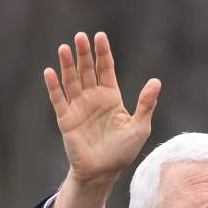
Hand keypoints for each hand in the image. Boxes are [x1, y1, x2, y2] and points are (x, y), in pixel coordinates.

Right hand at [44, 32, 160, 190]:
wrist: (104, 172)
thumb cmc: (123, 151)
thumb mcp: (139, 127)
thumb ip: (146, 104)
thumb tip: (156, 81)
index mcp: (111, 97)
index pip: (106, 69)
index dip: (103, 53)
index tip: (100, 36)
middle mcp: (93, 98)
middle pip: (87, 70)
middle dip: (84, 54)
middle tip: (80, 37)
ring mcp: (78, 107)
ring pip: (71, 81)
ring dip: (67, 65)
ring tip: (64, 48)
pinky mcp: (66, 119)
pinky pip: (58, 100)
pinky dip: (54, 86)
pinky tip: (50, 72)